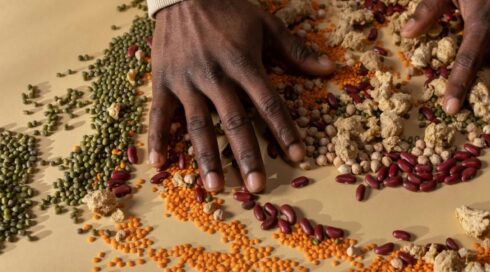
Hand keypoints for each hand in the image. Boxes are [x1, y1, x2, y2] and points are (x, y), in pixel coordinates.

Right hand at [149, 0, 334, 192]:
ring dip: (207, 157)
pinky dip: (156, 139)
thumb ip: (295, 50)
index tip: (297, 156)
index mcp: (243, 62)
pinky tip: (159, 165)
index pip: (268, 102)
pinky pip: (158, 113)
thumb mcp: (265, 24)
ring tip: (215, 187)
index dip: (284, 130)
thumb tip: (328, 70)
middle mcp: (214, 75)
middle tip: (257, 186)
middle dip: (247, 155)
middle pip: (234, 121)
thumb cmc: (228, 9)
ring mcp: (186, 80)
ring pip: (197, 125)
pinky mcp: (162, 80)